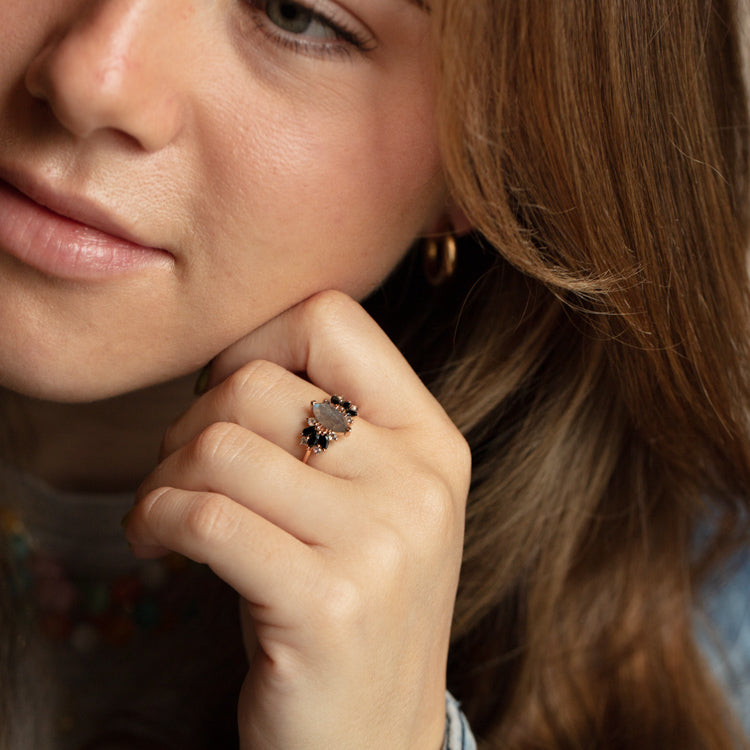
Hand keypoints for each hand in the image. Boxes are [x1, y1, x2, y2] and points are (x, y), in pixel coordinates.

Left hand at [125, 291, 470, 749]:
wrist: (373, 738)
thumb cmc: (352, 603)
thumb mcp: (371, 501)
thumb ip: (329, 422)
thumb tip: (231, 358)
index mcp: (432, 440)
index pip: (330, 319)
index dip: (255, 343)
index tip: (228, 396)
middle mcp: (419, 482)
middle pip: (256, 385)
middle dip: (190, 422)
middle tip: (184, 470)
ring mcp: (382, 544)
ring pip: (220, 448)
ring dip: (163, 478)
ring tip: (164, 512)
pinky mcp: (327, 604)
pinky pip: (205, 516)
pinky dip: (154, 520)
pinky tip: (158, 543)